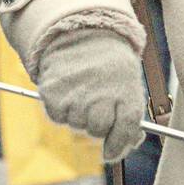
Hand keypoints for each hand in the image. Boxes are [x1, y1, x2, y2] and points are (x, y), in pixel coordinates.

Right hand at [35, 28, 146, 161]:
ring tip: (83, 91)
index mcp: (126, 92)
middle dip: (98, 126)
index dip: (120, 144)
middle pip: (98, 130)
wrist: (82, 32)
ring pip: (77, 125)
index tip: (111, 152)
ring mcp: (76, 95)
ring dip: (79, 115)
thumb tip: (124, 148)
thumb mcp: (128, 85)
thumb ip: (129, 118)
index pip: (126, 130)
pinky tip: (68, 90)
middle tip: (96, 107)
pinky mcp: (53, 94)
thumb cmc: (110, 66)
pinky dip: (61, 109)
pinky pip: (58, 117)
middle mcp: (101, 96)